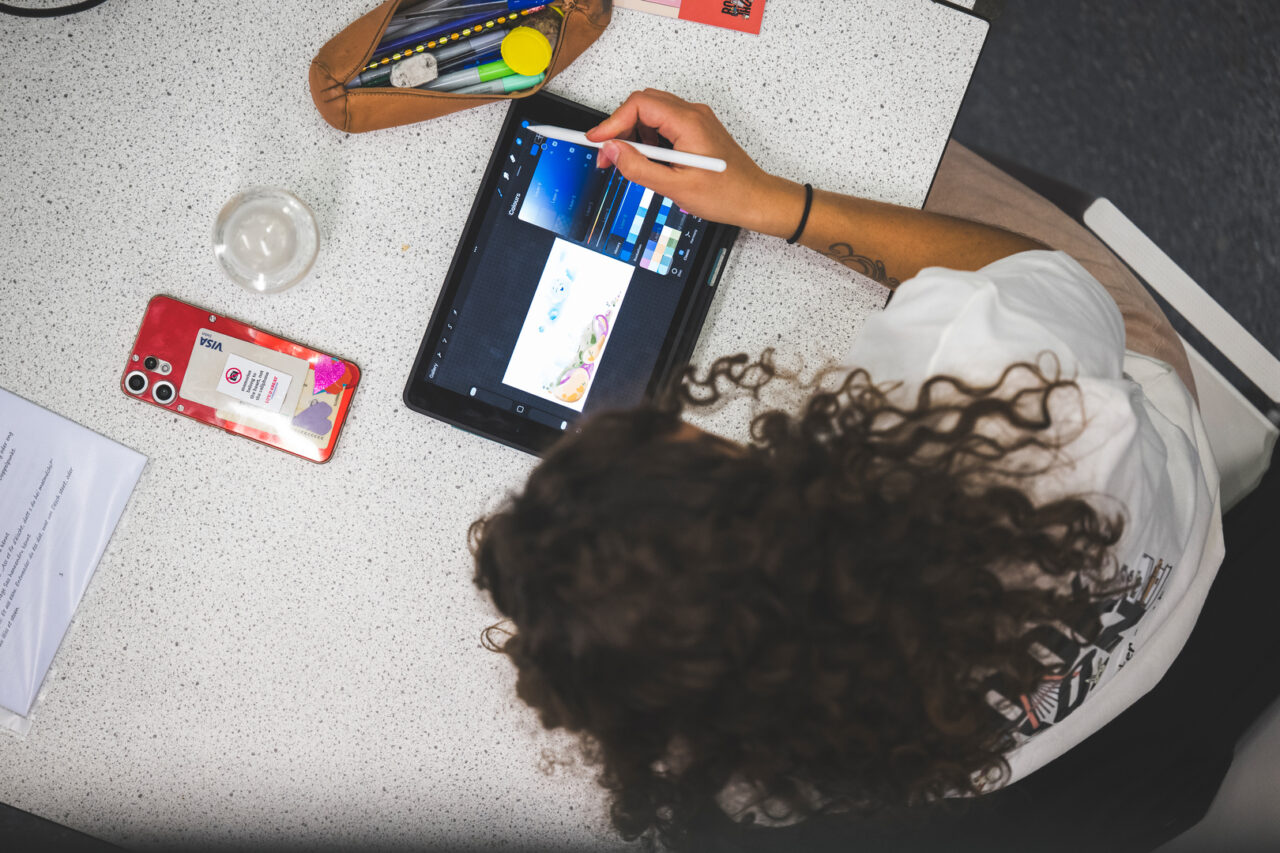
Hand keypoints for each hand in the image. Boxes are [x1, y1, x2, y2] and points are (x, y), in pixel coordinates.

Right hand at [586, 89, 803, 235]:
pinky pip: (664, 123)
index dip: (612, 122)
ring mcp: (696, 120)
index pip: (638, 105)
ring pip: (652, 112)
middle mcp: (693, 114)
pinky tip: (649, 160)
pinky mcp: (697, 129)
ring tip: (629, 161)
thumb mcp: (676, 187)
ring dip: (634, 133)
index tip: (596, 139)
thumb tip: (613, 151)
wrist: (755, 199)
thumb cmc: (727, 194)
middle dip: (620, 127)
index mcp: (688, 123)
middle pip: (642, 104)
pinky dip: (649, 138)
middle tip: (608, 155)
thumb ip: (640, 168)